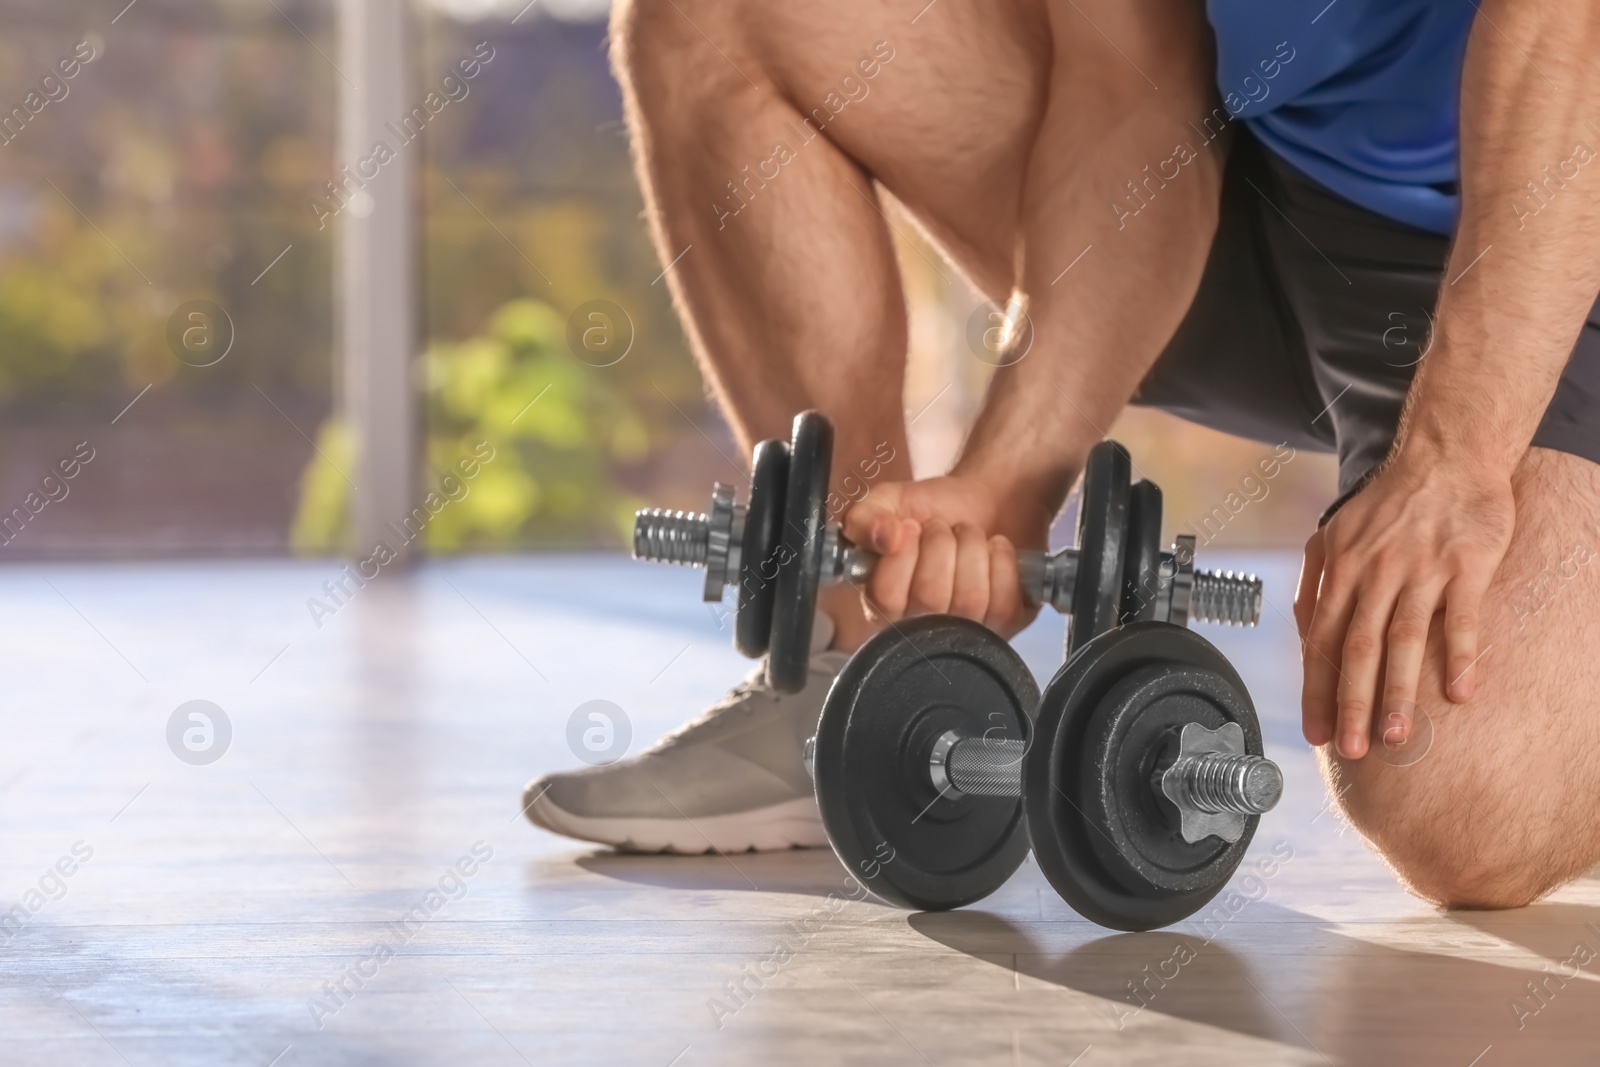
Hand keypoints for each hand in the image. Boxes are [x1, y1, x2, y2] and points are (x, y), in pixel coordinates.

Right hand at [840, 475, 1051, 636]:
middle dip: (941, 544)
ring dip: (972, 548)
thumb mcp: (887, 502)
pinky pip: (1004, 603)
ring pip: (969, 601)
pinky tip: (993, 549)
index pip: (885, 597)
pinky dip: (1001, 562)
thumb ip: (865, 517)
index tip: (912, 526)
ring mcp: (963, 632)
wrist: (985, 500)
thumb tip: (885, 539)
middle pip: (930, 598)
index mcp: (882, 604)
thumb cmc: (932, 508)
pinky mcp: (1004, 626)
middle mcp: (920, 628)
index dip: (903, 554)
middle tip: (943, 527)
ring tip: (968, 534)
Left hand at [1295, 449, 1514, 758]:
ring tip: (1396, 736)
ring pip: (1404, 640)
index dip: (1317, 690)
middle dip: (1352, 704)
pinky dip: (1459, 656)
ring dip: (1398, 692)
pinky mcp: (1465, 564)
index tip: (1318, 733)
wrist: (1446, 453)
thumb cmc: (1389, 502)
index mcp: (1339, 569)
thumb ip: (1315, 582)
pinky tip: (1459, 694)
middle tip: (1352, 750)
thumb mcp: (1334, 534)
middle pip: (1357, 648)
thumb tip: (1302, 633)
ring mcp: (1420, 569)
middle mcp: (1375, 572)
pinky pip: (1461, 618)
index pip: (1321, 641)